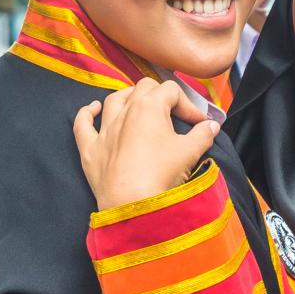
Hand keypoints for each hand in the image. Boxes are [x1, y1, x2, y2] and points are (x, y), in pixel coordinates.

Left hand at [72, 79, 219, 210]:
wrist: (133, 205)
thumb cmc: (161, 175)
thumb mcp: (190, 152)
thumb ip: (203, 134)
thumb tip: (211, 126)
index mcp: (149, 106)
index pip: (172, 91)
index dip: (188, 104)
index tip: (199, 124)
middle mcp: (124, 112)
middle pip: (143, 88)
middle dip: (160, 95)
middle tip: (174, 113)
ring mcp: (105, 130)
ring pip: (114, 100)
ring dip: (128, 97)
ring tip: (139, 104)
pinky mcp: (91, 149)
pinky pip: (83, 124)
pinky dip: (87, 113)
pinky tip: (92, 109)